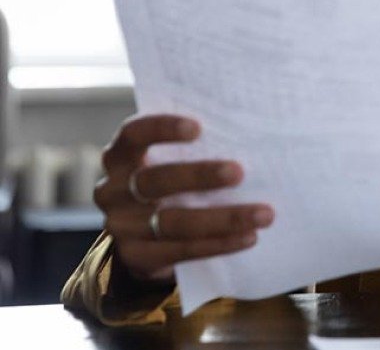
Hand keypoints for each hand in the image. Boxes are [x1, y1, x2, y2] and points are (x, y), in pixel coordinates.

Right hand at [94, 115, 273, 282]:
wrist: (142, 235)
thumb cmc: (172, 178)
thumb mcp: (171, 159)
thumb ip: (195, 147)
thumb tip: (252, 134)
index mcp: (121, 155)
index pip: (133, 134)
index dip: (162, 129)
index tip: (197, 128)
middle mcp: (113, 189)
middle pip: (154, 180)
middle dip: (199, 176)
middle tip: (239, 172)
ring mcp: (121, 225)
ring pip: (173, 222)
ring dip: (223, 218)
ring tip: (263, 214)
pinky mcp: (135, 256)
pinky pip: (181, 251)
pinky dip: (219, 244)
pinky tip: (249, 237)